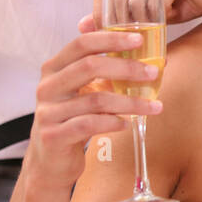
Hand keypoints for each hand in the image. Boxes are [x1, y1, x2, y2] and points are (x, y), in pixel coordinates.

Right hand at [22, 30, 163, 191]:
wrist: (50, 162)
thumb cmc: (72, 120)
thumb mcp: (82, 91)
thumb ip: (103, 71)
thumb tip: (145, 53)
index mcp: (54, 68)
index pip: (82, 44)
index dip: (111, 38)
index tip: (139, 39)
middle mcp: (48, 86)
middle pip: (89, 67)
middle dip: (126, 67)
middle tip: (153, 72)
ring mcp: (48, 112)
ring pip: (95, 100)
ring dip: (130, 102)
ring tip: (153, 106)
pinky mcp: (53, 136)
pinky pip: (89, 124)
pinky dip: (113, 122)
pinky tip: (127, 124)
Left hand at [86, 0, 201, 29]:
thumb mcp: (145, 6)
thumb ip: (116, 12)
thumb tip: (82, 26)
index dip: (101, 15)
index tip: (107, 37)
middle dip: (119, 24)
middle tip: (127, 44)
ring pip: (134, 0)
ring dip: (139, 24)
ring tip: (146, 37)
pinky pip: (156, 0)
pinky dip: (156, 19)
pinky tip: (163, 26)